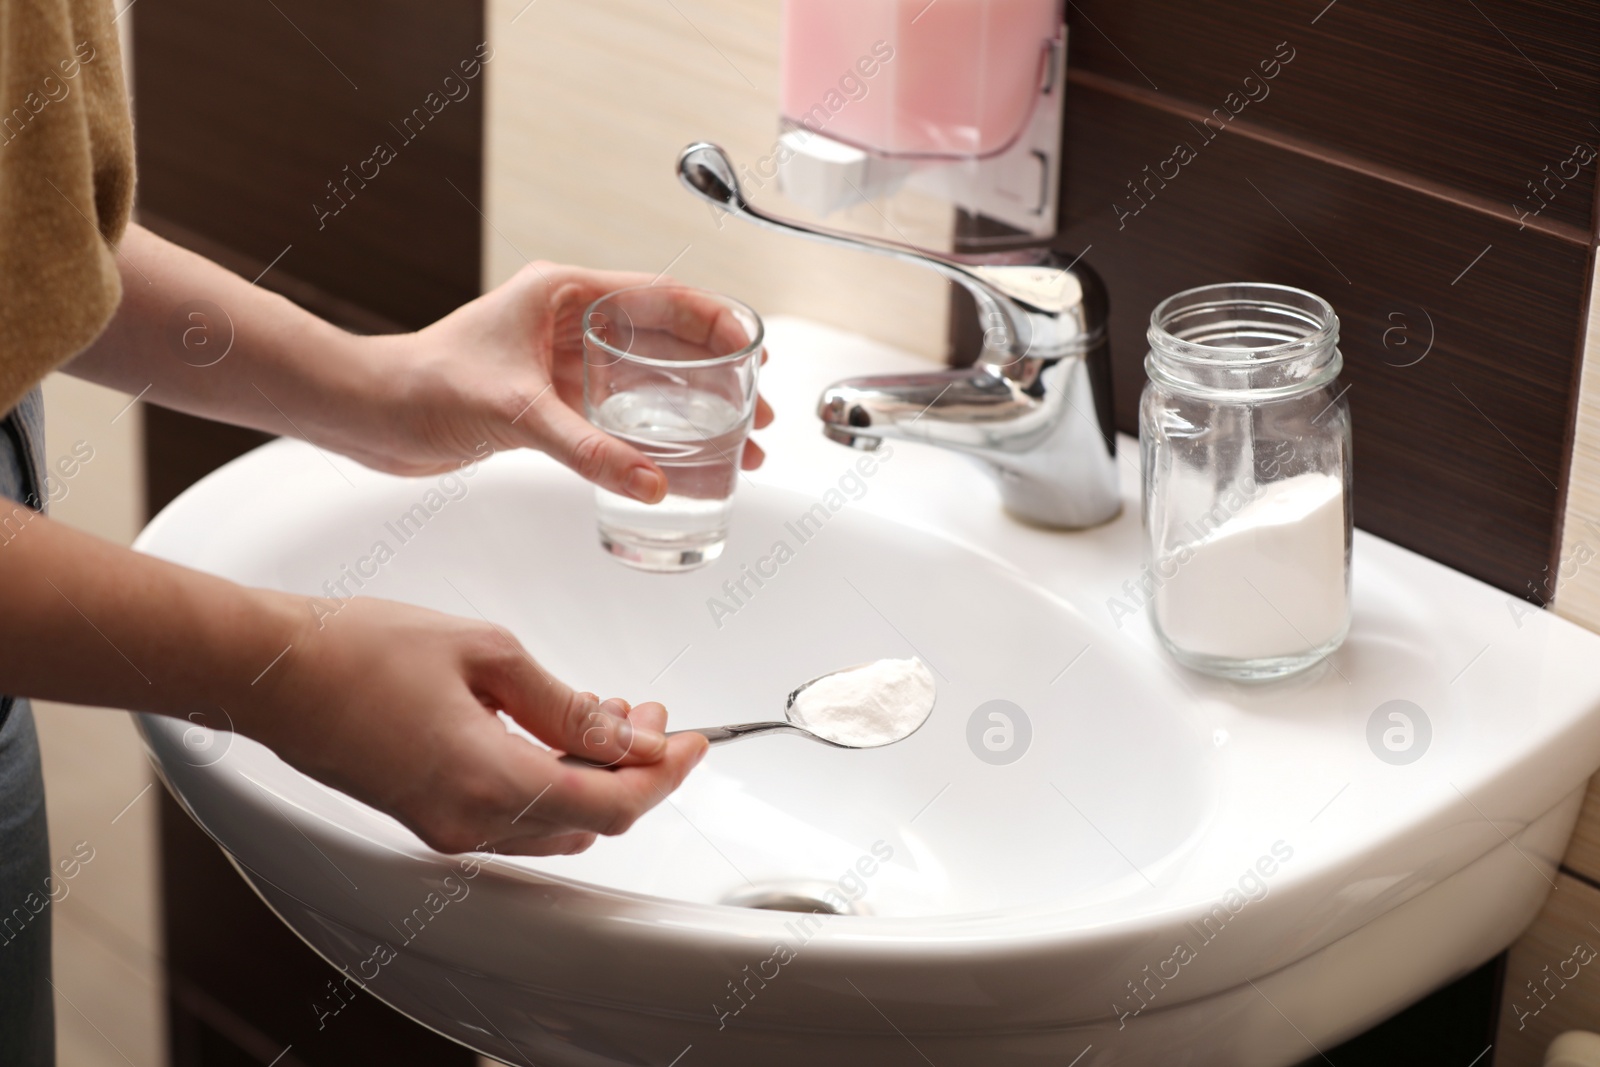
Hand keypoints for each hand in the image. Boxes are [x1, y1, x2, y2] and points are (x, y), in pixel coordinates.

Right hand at [240, 595, 707, 855]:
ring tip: (609, 716)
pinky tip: (556, 732)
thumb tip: (626, 733)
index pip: (612, 803)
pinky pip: (514, 815)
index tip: (693, 742)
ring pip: (554, 821)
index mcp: (490, 782)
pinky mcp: (427, 817)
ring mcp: (445, 827)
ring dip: (594, 776)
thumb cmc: (362, 649)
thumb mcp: (487, 654)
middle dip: (633, 770)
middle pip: (589, 819)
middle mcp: (469, 822)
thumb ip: (566, 703)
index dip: (664, 776)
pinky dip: (551, 780)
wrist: (272, 671)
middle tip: (651, 716)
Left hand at [333, 262, 774, 496]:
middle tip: (756, 413)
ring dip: (690, 413)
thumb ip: (587, 449)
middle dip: (716, 378)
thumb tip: (650, 483)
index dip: (715, 323)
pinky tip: (676, 464)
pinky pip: (616, 417)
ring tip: (735, 447)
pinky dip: (650, 439)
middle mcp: (566, 323)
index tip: (754, 351)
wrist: (368, 416)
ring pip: (644, 383)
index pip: (660, 297)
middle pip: (663, 343)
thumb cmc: (421, 386)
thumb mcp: (516, 413)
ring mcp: (559, 363)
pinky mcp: (547, 402)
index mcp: (564, 294)